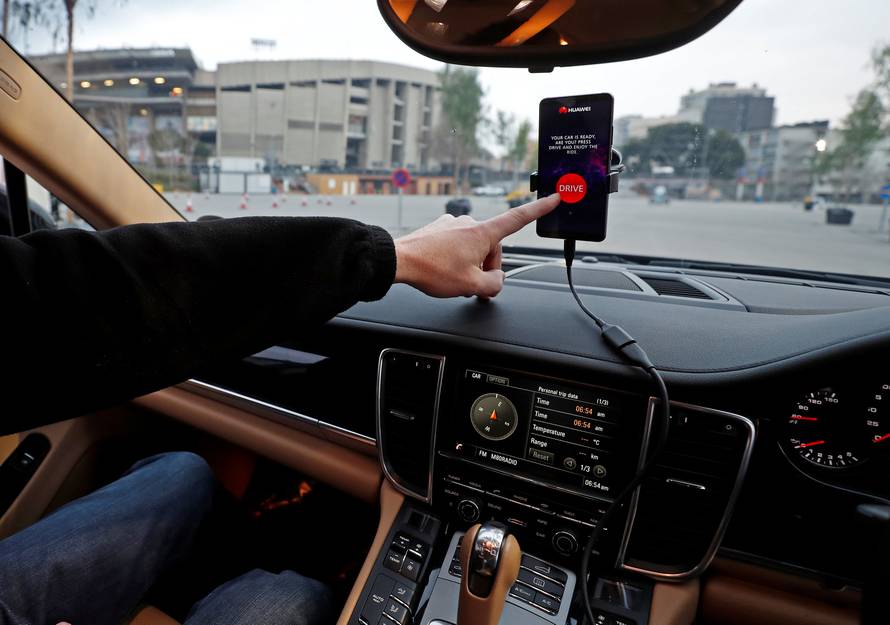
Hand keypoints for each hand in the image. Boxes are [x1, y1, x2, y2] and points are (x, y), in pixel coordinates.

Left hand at [394, 193, 559, 297]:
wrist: (399, 261)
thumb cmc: (432, 270)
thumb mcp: (471, 285)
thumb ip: (494, 285)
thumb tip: (498, 281)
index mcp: (482, 233)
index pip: (518, 219)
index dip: (539, 209)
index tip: (554, 197)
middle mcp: (469, 224)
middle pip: (492, 247)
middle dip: (487, 267)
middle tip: (472, 285)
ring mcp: (453, 225)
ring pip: (474, 248)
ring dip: (470, 265)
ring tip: (454, 279)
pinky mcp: (439, 229)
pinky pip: (457, 245)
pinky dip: (456, 259)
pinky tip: (443, 269)